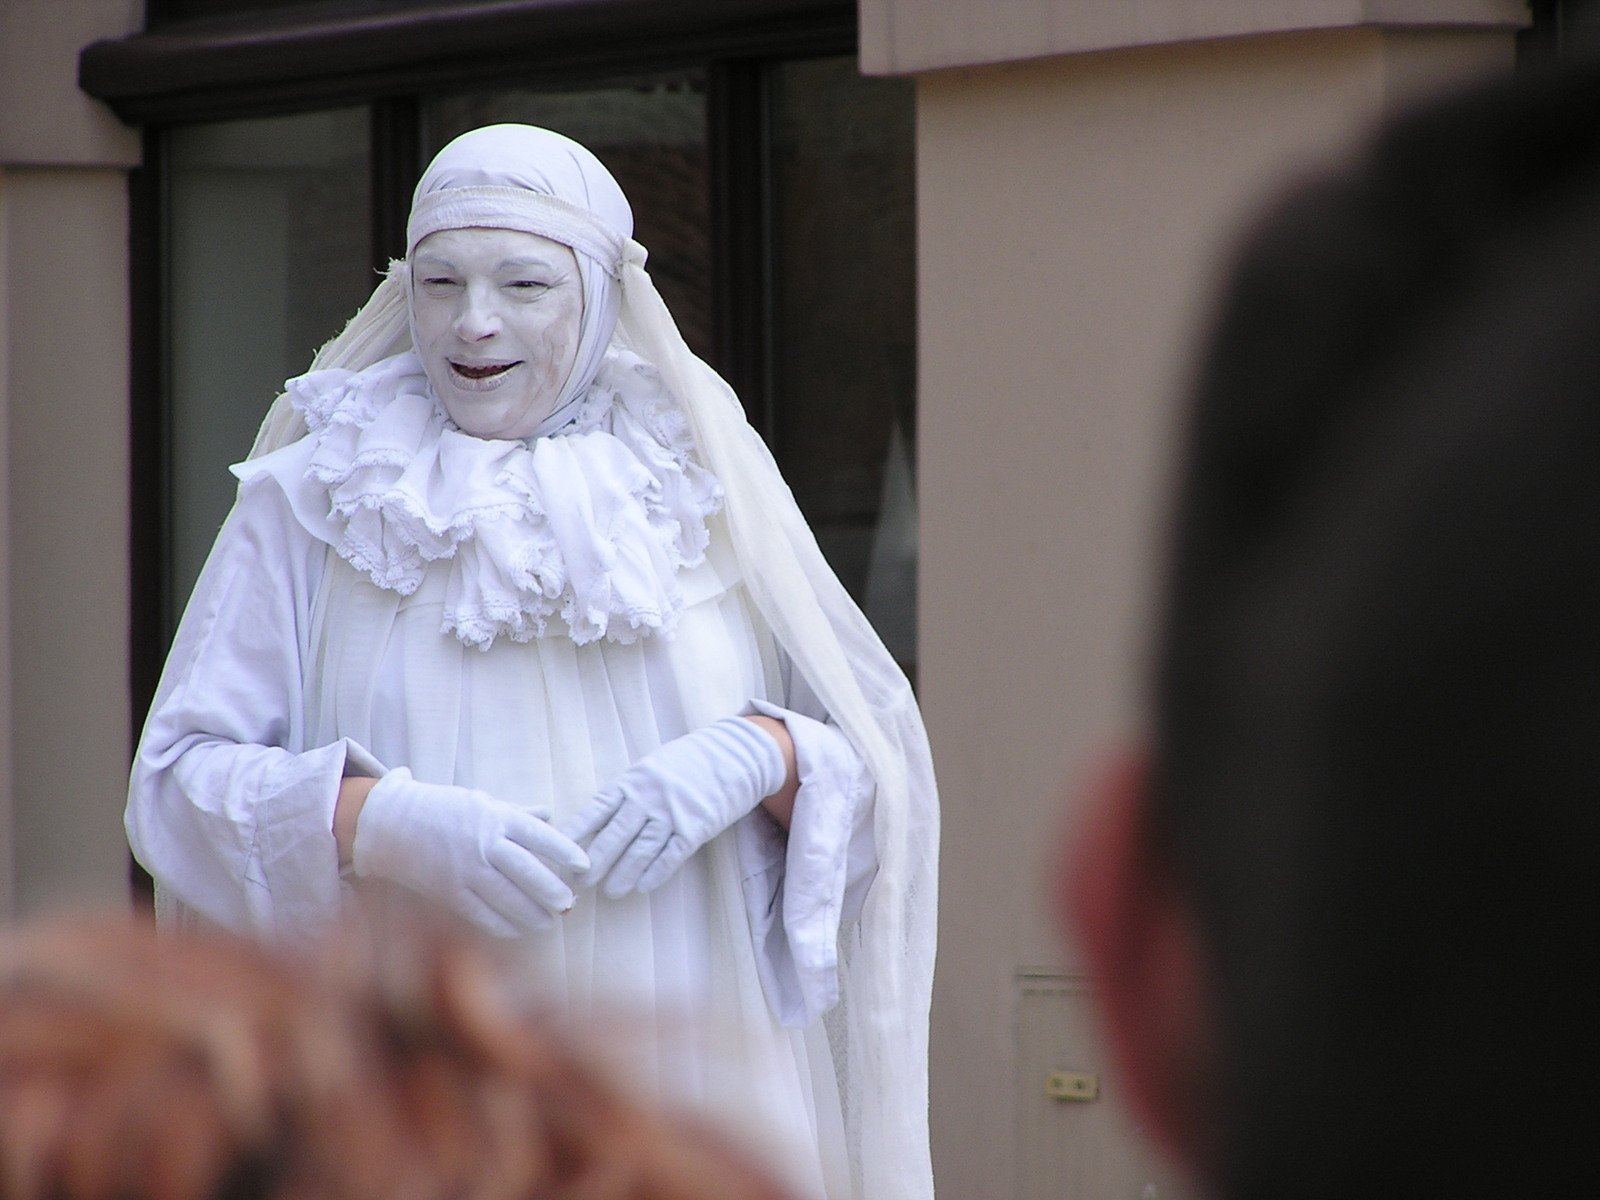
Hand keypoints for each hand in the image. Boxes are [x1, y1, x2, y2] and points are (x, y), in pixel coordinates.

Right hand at [352, 768, 588, 936]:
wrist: (391, 823)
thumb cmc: (443, 809)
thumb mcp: (482, 803)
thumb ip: (517, 813)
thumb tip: (549, 815)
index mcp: (496, 817)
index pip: (540, 836)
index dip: (566, 852)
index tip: (583, 867)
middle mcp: (483, 843)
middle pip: (528, 871)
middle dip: (552, 891)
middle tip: (568, 903)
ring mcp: (465, 869)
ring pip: (507, 897)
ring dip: (532, 913)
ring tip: (549, 922)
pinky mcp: (448, 891)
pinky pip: (481, 913)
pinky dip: (503, 925)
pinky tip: (518, 930)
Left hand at [564, 717, 786, 897]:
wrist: (734, 754)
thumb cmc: (688, 762)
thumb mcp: (651, 767)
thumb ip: (628, 792)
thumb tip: (599, 821)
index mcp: (633, 779)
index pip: (597, 809)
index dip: (578, 832)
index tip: (561, 850)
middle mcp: (648, 796)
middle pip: (615, 835)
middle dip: (596, 862)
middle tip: (582, 883)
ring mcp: (672, 812)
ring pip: (640, 850)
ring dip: (624, 874)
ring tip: (612, 891)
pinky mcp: (696, 827)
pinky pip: (670, 855)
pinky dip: (655, 873)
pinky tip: (643, 886)